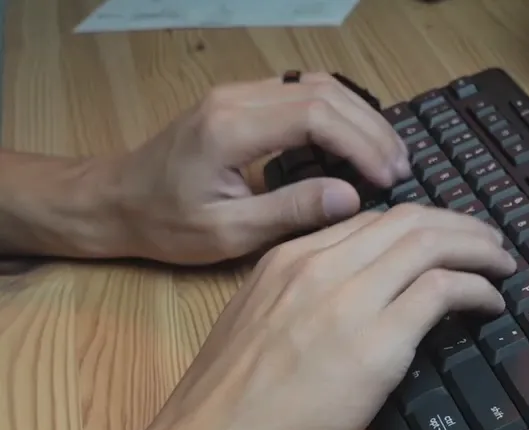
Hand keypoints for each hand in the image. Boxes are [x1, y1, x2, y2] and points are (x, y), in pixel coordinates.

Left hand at [103, 72, 410, 264]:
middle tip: (402, 169)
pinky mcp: (243, 101)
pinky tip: (359, 143)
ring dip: (360, 118)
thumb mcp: (226, 232)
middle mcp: (236, 99)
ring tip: (389, 156)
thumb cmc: (163, 223)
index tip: (390, 178)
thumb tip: (351, 198)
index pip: (315, 117)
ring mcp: (239, 94)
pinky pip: (303, 93)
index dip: (362, 143)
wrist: (114, 200)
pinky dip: (340, 114)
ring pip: (318, 85)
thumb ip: (290, 211)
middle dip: (371, 129)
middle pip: (324, 93)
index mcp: (230, 129)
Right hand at [151, 204, 514, 429]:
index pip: (369, 221)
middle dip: (459, 226)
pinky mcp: (377, 343)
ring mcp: (349, 301)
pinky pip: (443, 290)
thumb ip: (298, 301)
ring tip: (500, 265)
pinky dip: (478, 289)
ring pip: (431, 243)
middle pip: (408, 220)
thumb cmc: (225, 409)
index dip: (419, 226)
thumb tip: (346, 307)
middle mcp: (318, 267)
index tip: (444, 241)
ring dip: (477, 248)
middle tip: (488, 244)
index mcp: (285, 260)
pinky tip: (491, 304)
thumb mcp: (255, 326)